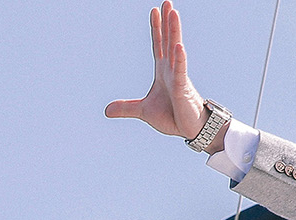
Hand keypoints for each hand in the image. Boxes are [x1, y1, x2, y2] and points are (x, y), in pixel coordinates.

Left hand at [104, 1, 211, 140]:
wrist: (189, 129)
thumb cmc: (172, 116)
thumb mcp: (143, 111)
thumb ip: (126, 108)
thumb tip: (106, 110)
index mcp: (163, 71)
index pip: (157, 45)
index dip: (156, 28)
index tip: (154, 10)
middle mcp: (172, 69)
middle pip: (168, 40)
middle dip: (167, 21)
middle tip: (167, 2)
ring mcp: (178, 77)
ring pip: (175, 49)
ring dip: (174, 32)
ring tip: (174, 13)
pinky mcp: (183, 89)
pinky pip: (181, 71)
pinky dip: (179, 58)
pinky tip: (178, 46)